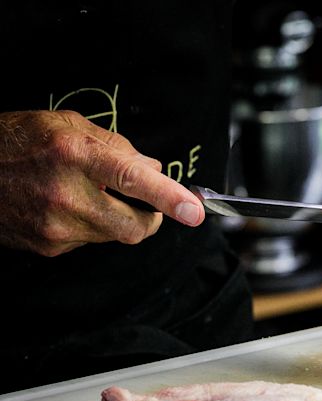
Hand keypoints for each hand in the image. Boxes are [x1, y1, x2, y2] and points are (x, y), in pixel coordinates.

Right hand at [0, 110, 204, 255]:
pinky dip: (90, 226)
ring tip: (90, 196)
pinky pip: (89, 241)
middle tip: (149, 206)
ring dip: (116, 219)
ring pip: (114, 235)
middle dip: (151, 219)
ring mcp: (55, 225)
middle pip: (135, 227)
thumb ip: (118, 146)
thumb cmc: (17, 140)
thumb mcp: (68, 124)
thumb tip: (155, 170)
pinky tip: (67, 208)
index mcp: (74, 154)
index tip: (194, 211)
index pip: (132, 179)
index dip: (168, 197)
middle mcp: (66, 193)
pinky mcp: (48, 246)